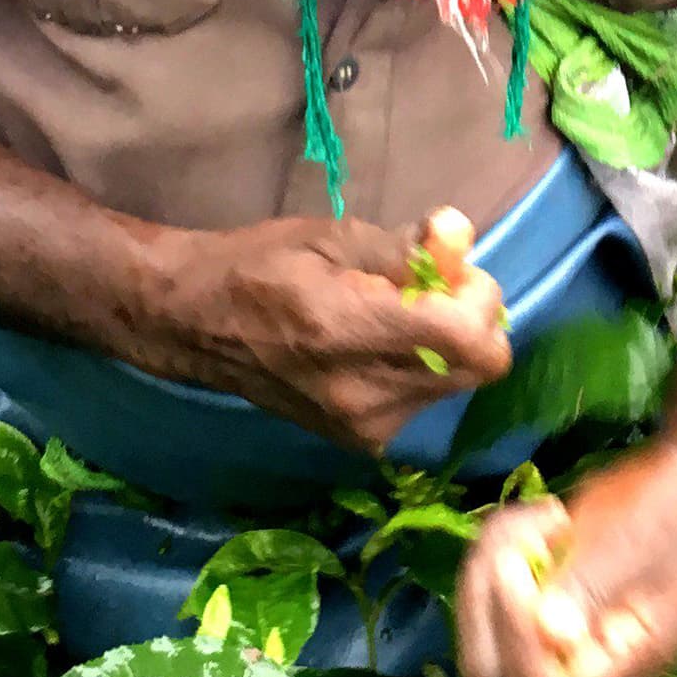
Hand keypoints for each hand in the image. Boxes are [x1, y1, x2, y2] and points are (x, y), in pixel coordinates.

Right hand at [133, 207, 508, 458]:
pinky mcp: (358, 441)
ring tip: (395, 317)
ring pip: (455, 386)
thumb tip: (460, 235)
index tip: (450, 271)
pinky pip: (423, 403)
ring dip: (447, 348)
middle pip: (477, 368)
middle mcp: (367, 393)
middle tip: (429, 290)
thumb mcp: (332, 237)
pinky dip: (420, 372)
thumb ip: (404, 246)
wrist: (196, 326)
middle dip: (471, 322)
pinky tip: (378, 348)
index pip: (472, 341)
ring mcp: (363, 426)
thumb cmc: (262, 265)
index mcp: (355, 332)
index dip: (480, 300)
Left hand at [456, 439, 676, 676]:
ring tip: (543, 513)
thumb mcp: (637, 542)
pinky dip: (502, 546)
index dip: (518, 645)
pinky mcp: (540, 601)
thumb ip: (595, 587)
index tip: (516, 569)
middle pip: (494, 669)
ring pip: (481, 624)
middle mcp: (581, 664)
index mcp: (621, 666)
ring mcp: (555, 634)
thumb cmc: (675, 510)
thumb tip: (551, 634)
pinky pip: (490, 590)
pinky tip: (544, 514)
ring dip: (494, 557)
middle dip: (488, 595)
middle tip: (520, 532)